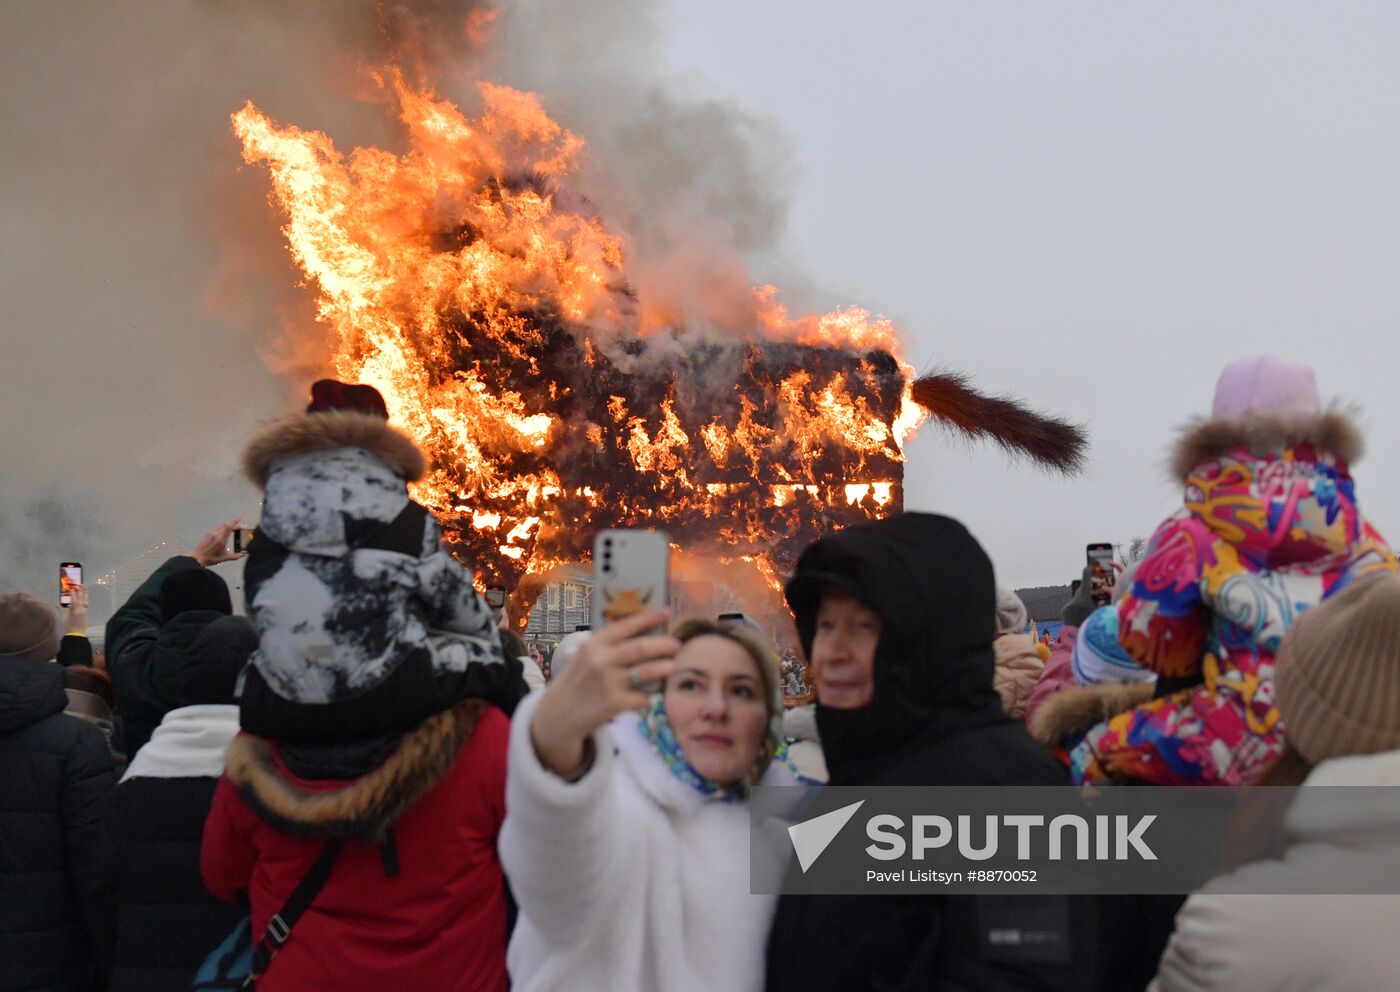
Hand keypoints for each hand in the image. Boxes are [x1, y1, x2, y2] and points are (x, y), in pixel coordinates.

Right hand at [64, 584, 88, 633]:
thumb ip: (61, 609)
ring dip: (84, 593)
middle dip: (80, 590)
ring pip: (84, 599)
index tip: (71, 587)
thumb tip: (57, 604)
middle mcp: (80, 609)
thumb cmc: (69, 625)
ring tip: (84, 586)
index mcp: (73, 610)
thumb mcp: (64, 617)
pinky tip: (85, 595)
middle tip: (80, 584)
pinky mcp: (86, 612)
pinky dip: (86, 598)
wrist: (77, 632)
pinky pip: (86, 603)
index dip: (72, 592)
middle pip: (80, 598)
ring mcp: (84, 610)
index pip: (73, 599)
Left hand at [190, 519, 244, 567]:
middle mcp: (216, 534)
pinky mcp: (208, 534)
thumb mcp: (224, 558)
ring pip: (221, 525)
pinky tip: (223, 530)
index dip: (235, 522)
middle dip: (233, 523)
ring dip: (227, 525)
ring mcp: (211, 533)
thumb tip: (243, 555)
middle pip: (226, 524)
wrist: (197, 557)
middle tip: (238, 525)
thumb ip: (235, 556)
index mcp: (221, 540)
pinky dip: (222, 527)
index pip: (229, 527)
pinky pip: (217, 527)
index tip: (239, 518)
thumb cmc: (210, 558)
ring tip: (232, 527)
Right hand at [530, 609, 678, 778]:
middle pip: (641, 647)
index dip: (648, 618)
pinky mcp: (614, 704)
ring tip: (672, 666)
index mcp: (594, 644)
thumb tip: (644, 632)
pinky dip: (649, 696)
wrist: (558, 715)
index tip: (666, 612)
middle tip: (676, 644)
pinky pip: (643, 697)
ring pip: (647, 671)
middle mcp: (601, 660)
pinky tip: (650, 696)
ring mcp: (608, 683)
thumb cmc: (576, 682)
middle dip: (664, 644)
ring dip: (664, 667)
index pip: (625, 625)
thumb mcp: (585, 657)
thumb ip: (608, 646)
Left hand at [1062, 566, 1098, 628]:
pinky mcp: (1064, 610)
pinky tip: (1079, 616)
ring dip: (1082, 601)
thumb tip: (1102, 599)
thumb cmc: (1093, 628)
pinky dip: (1077, 607)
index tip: (1088, 567)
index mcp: (1084, 602)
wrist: (1076, 640)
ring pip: (1077, 599)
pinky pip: (1072, 605)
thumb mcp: (1100, 615)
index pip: (1086, 583)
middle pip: (1082, 591)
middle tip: (1093, 589)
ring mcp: (1068, 606)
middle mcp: (1074, 602)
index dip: (1087, 574)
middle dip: (1087, 590)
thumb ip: (1101, 605)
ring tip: (1087, 611)